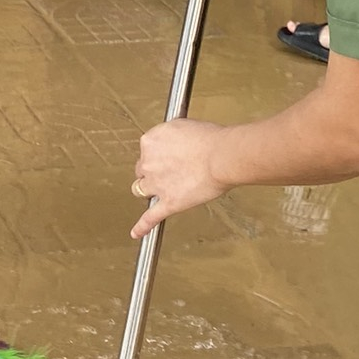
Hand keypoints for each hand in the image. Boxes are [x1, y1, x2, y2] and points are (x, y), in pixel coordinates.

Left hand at [130, 118, 230, 235]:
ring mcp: (156, 185)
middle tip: (169, 171)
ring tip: (160, 190)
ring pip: (141, 190)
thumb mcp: (183, 126)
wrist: (221, 157)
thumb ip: (171, 137)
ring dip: (149, 191)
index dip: (159, 154)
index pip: (146, 150)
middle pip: (142, 171)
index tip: (167, 155)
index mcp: (150, 141)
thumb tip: (173, 142)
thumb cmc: (210, 140)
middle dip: (153, 172)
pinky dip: (142, 227)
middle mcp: (148, 163)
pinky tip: (136, 232)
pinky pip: (150, 217)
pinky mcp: (167, 203)